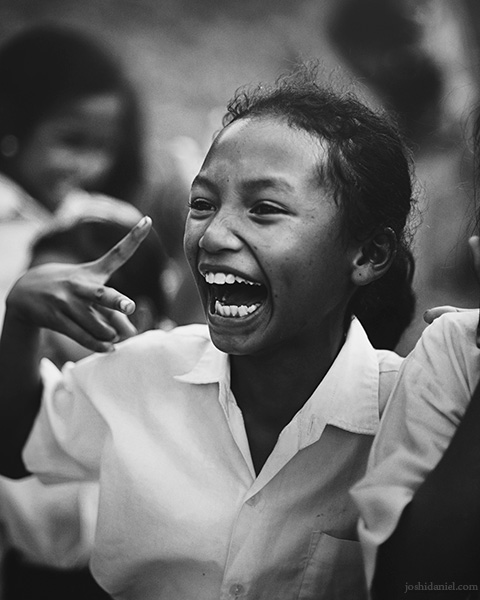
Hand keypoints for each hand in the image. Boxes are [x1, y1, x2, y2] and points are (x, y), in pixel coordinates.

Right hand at [6, 216, 152, 353]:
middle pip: (103, 294)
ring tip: (111, 336)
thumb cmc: (68, 290)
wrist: (24, 292)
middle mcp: (81, 285)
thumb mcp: (88, 290)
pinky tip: (109, 348)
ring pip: (98, 326)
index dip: (134, 238)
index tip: (148, 220)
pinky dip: (98, 345)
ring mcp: (67, 302)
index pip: (117, 253)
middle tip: (129, 306)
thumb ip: (113, 309)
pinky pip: (82, 336)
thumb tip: (130, 332)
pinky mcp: (56, 318)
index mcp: (93, 272)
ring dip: (109, 335)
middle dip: (116, 301)